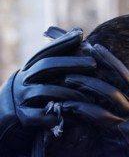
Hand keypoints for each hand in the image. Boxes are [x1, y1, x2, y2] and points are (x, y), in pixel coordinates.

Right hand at [0, 27, 96, 153]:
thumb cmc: (34, 100)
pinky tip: (75, 118)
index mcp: (30, 69)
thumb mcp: (42, 81)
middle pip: (47, 67)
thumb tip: (80, 34)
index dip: (62, 43)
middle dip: (71, 64)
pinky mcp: (24, 118)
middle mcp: (24, 80)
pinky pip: (42, 116)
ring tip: (89, 96)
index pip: (46, 52)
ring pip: (46, 91)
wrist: (8, 123)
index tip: (81, 35)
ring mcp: (22, 98)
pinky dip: (58, 116)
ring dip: (69, 93)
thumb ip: (58, 65)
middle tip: (93, 64)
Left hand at [59, 44, 128, 156]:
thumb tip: (115, 110)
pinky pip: (98, 115)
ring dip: (86, 84)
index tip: (101, 53)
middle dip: (102, 63)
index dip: (114, 64)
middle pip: (121, 78)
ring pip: (108, 93)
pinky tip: (69, 105)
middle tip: (84, 52)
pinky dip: (82, 109)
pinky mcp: (118, 133)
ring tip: (69, 79)